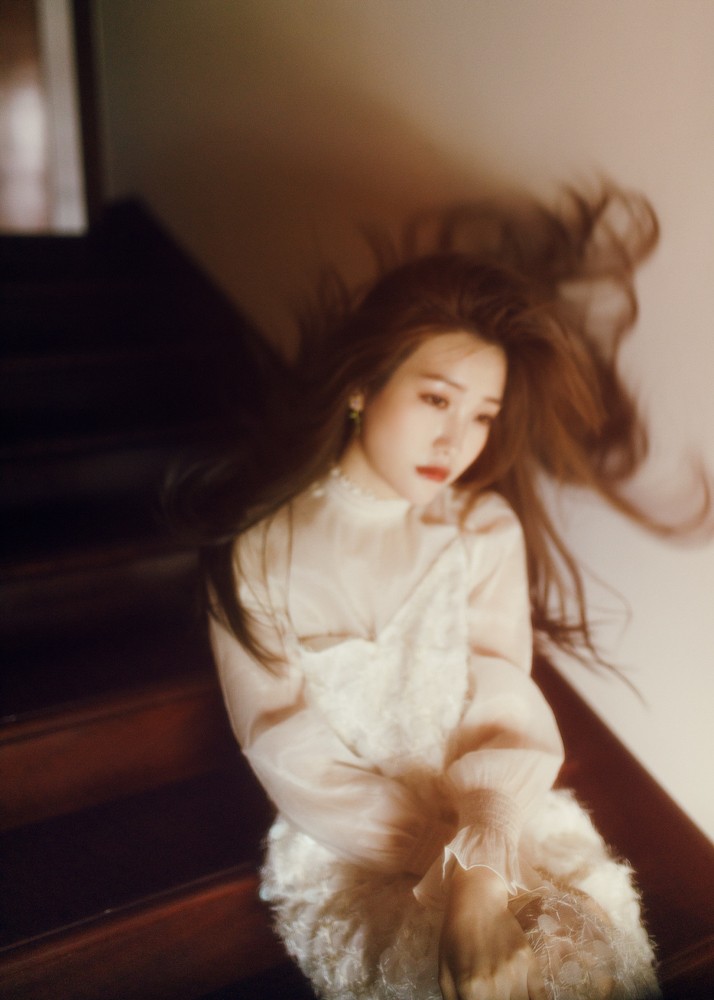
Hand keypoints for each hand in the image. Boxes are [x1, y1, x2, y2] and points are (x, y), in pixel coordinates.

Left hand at [438, 865, 546, 999]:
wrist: (477, 900)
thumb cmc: (455, 936)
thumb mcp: (445, 973)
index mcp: (471, 988)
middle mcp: (496, 984)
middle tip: (494, 995)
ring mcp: (516, 973)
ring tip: (509, 996)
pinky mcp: (531, 962)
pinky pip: (541, 997)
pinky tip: (527, 998)